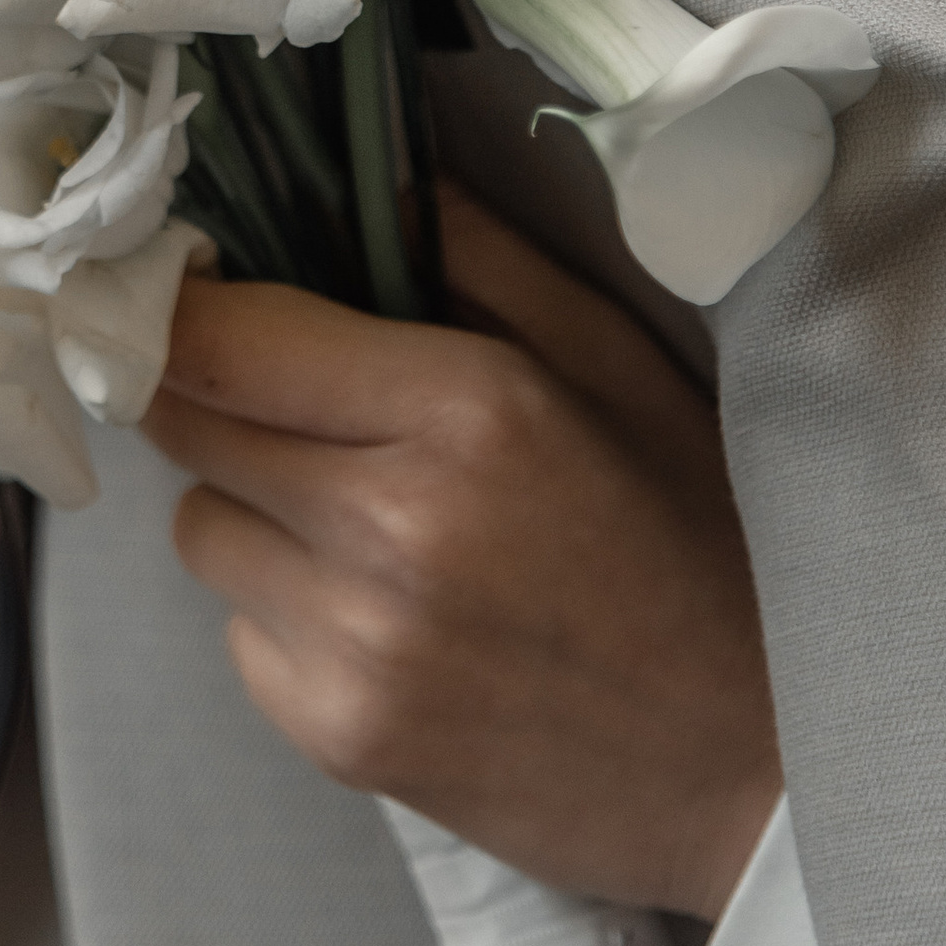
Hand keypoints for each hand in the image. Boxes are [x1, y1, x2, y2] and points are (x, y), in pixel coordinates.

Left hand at [143, 194, 779, 920]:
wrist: (760, 767)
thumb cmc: (698, 541)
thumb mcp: (617, 364)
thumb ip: (481, 256)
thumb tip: (369, 178)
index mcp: (466, 410)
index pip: (224, 337)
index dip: (185, 303)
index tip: (194, 287)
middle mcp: (393, 529)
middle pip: (187, 422)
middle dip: (219, 391)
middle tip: (292, 394)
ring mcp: (359, 648)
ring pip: (200, 529)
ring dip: (250, 505)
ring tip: (362, 518)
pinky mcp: (342, 740)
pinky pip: (240, 636)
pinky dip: (283, 612)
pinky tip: (386, 615)